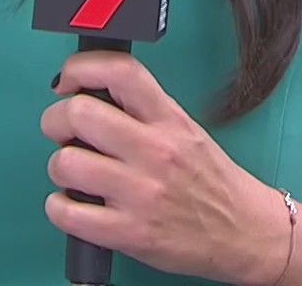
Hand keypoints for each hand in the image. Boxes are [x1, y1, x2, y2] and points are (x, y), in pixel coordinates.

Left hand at [43, 52, 288, 285]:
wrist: (245, 232)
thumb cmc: (211, 182)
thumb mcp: (186, 131)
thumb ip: (143, 112)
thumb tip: (88, 97)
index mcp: (168, 120)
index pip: (120, 71)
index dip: (80, 68)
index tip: (68, 82)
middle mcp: (155, 151)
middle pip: (78, 113)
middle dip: (56, 120)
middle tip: (63, 132)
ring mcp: (141, 193)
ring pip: (65, 163)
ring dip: (60, 167)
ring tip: (76, 175)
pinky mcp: (129, 233)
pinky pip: (67, 213)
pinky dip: (59, 208)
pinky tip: (74, 206)